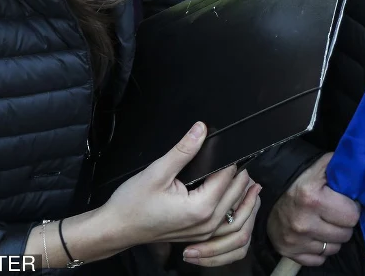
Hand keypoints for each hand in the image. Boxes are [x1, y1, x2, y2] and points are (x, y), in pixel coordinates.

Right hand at [102, 122, 258, 253]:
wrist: (117, 228)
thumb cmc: (132, 204)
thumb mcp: (157, 171)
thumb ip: (183, 150)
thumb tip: (200, 129)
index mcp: (200, 208)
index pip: (229, 177)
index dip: (233, 158)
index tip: (235, 144)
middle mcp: (207, 223)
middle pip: (237, 193)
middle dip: (242, 173)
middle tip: (244, 153)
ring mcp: (204, 233)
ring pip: (236, 211)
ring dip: (243, 193)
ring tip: (247, 173)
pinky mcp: (200, 235)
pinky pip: (226, 222)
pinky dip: (234, 208)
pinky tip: (233, 195)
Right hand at [267, 152, 359, 266]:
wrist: (268, 194)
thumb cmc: (299, 180)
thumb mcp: (318, 167)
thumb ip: (340, 167)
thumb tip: (363, 168)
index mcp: (312, 198)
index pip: (352, 215)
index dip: (351, 207)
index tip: (344, 202)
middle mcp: (304, 222)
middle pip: (345, 235)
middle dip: (343, 223)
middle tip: (335, 213)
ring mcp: (296, 241)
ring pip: (334, 248)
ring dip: (333, 237)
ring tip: (325, 223)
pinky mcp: (290, 253)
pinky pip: (320, 259)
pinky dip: (320, 249)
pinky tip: (316, 235)